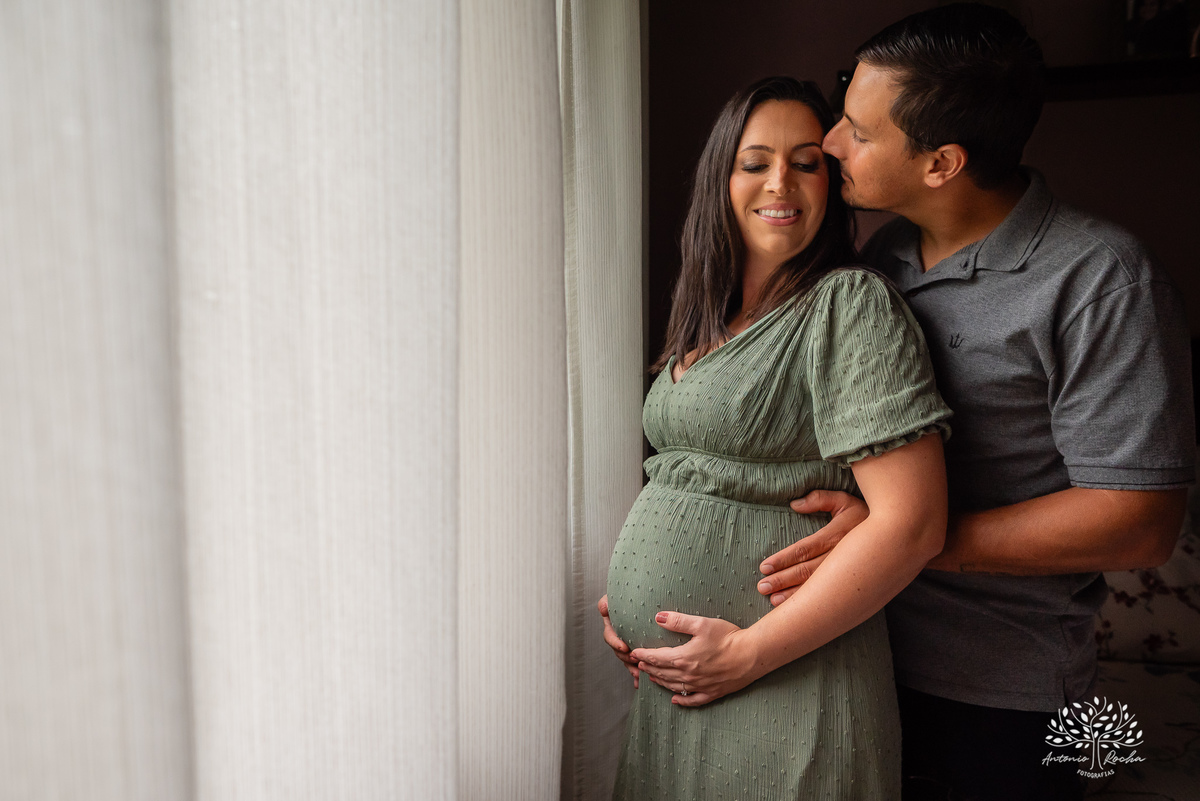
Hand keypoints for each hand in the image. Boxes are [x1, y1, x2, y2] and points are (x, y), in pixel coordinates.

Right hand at [598, 595, 639, 687]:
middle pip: (619, 652)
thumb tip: (603, 608)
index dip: (615, 643)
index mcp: (612, 626)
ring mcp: (628, 644)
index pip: (610, 636)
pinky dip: (638, 673)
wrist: (641, 598)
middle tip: (636, 662)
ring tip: (640, 675)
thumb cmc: (628, 595)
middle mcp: (619, 636)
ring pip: (628, 660)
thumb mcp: (614, 597)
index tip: (624, 647)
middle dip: (627, 659)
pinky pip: (638, 663)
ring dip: (633, 668)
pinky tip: (639, 682)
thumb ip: (607, 602)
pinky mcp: (639, 649)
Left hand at [629, 611, 758, 706]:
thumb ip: (678, 621)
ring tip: (652, 678)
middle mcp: (689, 675)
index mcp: (683, 658)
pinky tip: (675, 700)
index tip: (634, 653)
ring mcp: (700, 686)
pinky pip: (693, 700)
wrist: (752, 655)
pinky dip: (682, 700)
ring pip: (674, 686)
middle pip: (663, 673)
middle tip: (639, 664)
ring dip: (661, 682)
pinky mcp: (713, 693)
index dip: (644, 655)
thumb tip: (658, 617)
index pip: (657, 658)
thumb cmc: (728, 637)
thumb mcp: (702, 624)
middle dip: (649, 668)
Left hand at [757, 490, 867, 604]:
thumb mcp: (845, 500)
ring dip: (794, 595)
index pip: (805, 549)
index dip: (783, 558)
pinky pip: (831, 595)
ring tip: (773, 600)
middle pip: (808, 571)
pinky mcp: (855, 582)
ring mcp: (850, 572)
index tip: (764, 567)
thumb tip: (794, 504)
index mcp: (838, 535)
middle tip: (762, 587)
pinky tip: (797, 610)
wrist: (902, 534)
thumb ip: (819, 499)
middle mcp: (842, 556)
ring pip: (818, 587)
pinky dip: (813, 603)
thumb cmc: (867, 513)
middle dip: (783, 580)